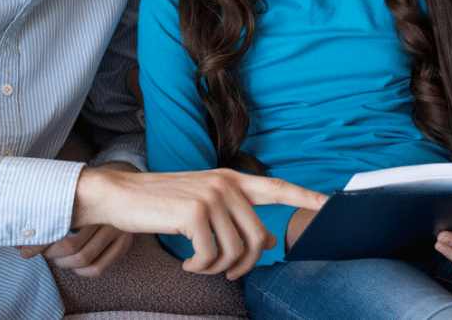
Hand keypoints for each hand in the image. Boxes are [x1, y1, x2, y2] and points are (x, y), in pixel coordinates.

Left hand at [19, 161, 139, 275]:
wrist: (118, 182)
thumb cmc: (86, 189)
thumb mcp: (68, 192)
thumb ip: (47, 211)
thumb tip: (19, 241)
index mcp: (90, 198)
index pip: (60, 226)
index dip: (40, 240)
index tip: (24, 246)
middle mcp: (105, 213)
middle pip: (71, 245)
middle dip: (49, 252)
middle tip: (40, 249)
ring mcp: (118, 229)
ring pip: (84, 258)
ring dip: (63, 262)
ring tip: (55, 256)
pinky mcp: (125, 242)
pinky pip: (101, 267)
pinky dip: (83, 271)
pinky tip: (74, 265)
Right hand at [73, 166, 326, 279]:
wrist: (121, 195)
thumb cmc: (163, 203)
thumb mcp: (206, 206)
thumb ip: (237, 218)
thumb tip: (269, 238)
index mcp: (232, 179)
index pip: (277, 187)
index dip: (305, 196)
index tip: (330, 204)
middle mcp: (226, 184)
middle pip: (257, 236)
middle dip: (245, 263)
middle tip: (226, 272)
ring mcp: (211, 196)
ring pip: (235, 250)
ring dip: (219, 268)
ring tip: (201, 264)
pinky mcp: (194, 214)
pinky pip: (212, 256)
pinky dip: (201, 267)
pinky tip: (189, 263)